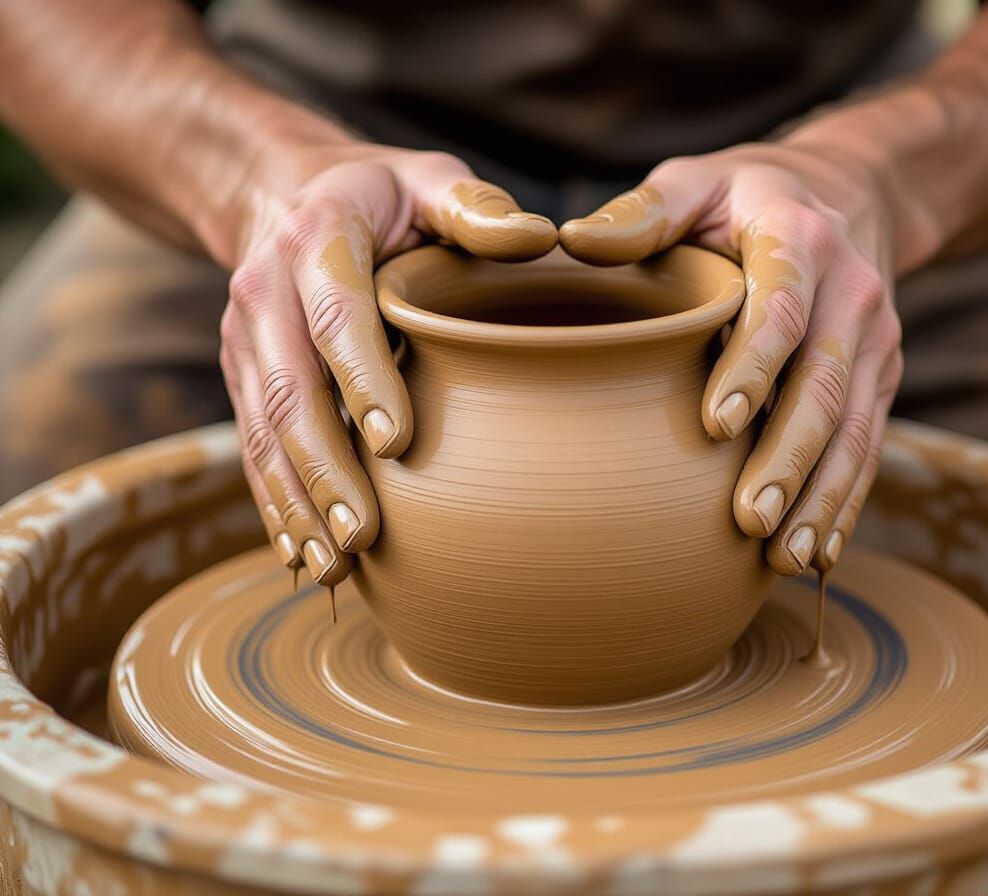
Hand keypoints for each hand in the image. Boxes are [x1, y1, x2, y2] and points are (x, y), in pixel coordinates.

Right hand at [220, 143, 556, 585]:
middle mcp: (267, 293)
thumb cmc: (380, 197)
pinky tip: (299, 556)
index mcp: (318, 240)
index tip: (397, 444)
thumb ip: (474, 209)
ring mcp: (245, 341)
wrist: (281, 195)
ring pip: (263, 433)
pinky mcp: (240, 377)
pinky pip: (250, 448)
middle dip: (324, 470)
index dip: (362, 377)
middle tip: (363, 536)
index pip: (337, 315)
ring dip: (295, 504)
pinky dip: (274, 505)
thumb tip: (538, 239)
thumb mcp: (428, 179)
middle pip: (291, 391)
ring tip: (332, 568)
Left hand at [560, 142, 902, 574]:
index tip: (716, 424)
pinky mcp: (883, 379)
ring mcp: (876, 342)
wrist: (854, 195)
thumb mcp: (696, 181)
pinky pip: (870, 447)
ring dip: (822, 497)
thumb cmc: (748, 196)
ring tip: (786, 557)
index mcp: (799, 240)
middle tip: (750, 518)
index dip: (754, 365)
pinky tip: (820, 556)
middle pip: (825, 384)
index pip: (781, 309)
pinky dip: (846, 504)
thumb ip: (645, 213)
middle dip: (790, 457)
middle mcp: (851, 294)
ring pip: (856, 429)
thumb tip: (573, 243)